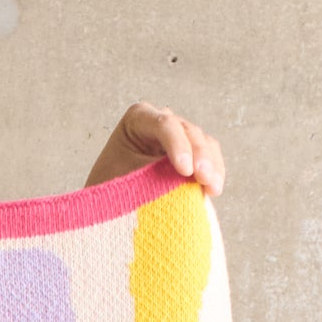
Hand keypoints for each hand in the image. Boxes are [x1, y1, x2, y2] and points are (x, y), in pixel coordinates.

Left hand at [88, 103, 225, 197]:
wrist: (107, 204)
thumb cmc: (108, 190)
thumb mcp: (124, 180)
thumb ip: (150, 177)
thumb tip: (179, 184)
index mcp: (138, 118)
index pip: (164, 124)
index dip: (177, 145)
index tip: (184, 171)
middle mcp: (161, 120)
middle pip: (188, 131)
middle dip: (199, 155)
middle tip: (204, 179)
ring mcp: (178, 136)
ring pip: (204, 142)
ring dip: (212, 165)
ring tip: (213, 188)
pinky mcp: (190, 154)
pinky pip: (209, 157)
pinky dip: (214, 173)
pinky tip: (214, 190)